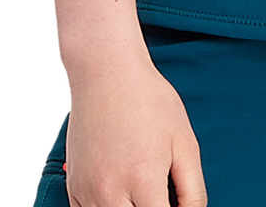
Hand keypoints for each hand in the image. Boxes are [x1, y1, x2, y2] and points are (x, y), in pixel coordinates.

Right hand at [62, 51, 206, 206]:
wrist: (106, 72)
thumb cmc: (150, 101)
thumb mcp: (184, 141)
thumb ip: (192, 189)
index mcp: (144, 181)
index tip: (174, 204)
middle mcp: (111, 192)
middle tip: (159, 195)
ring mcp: (87, 192)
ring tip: (140, 191)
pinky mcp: (73, 187)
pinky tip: (120, 195)